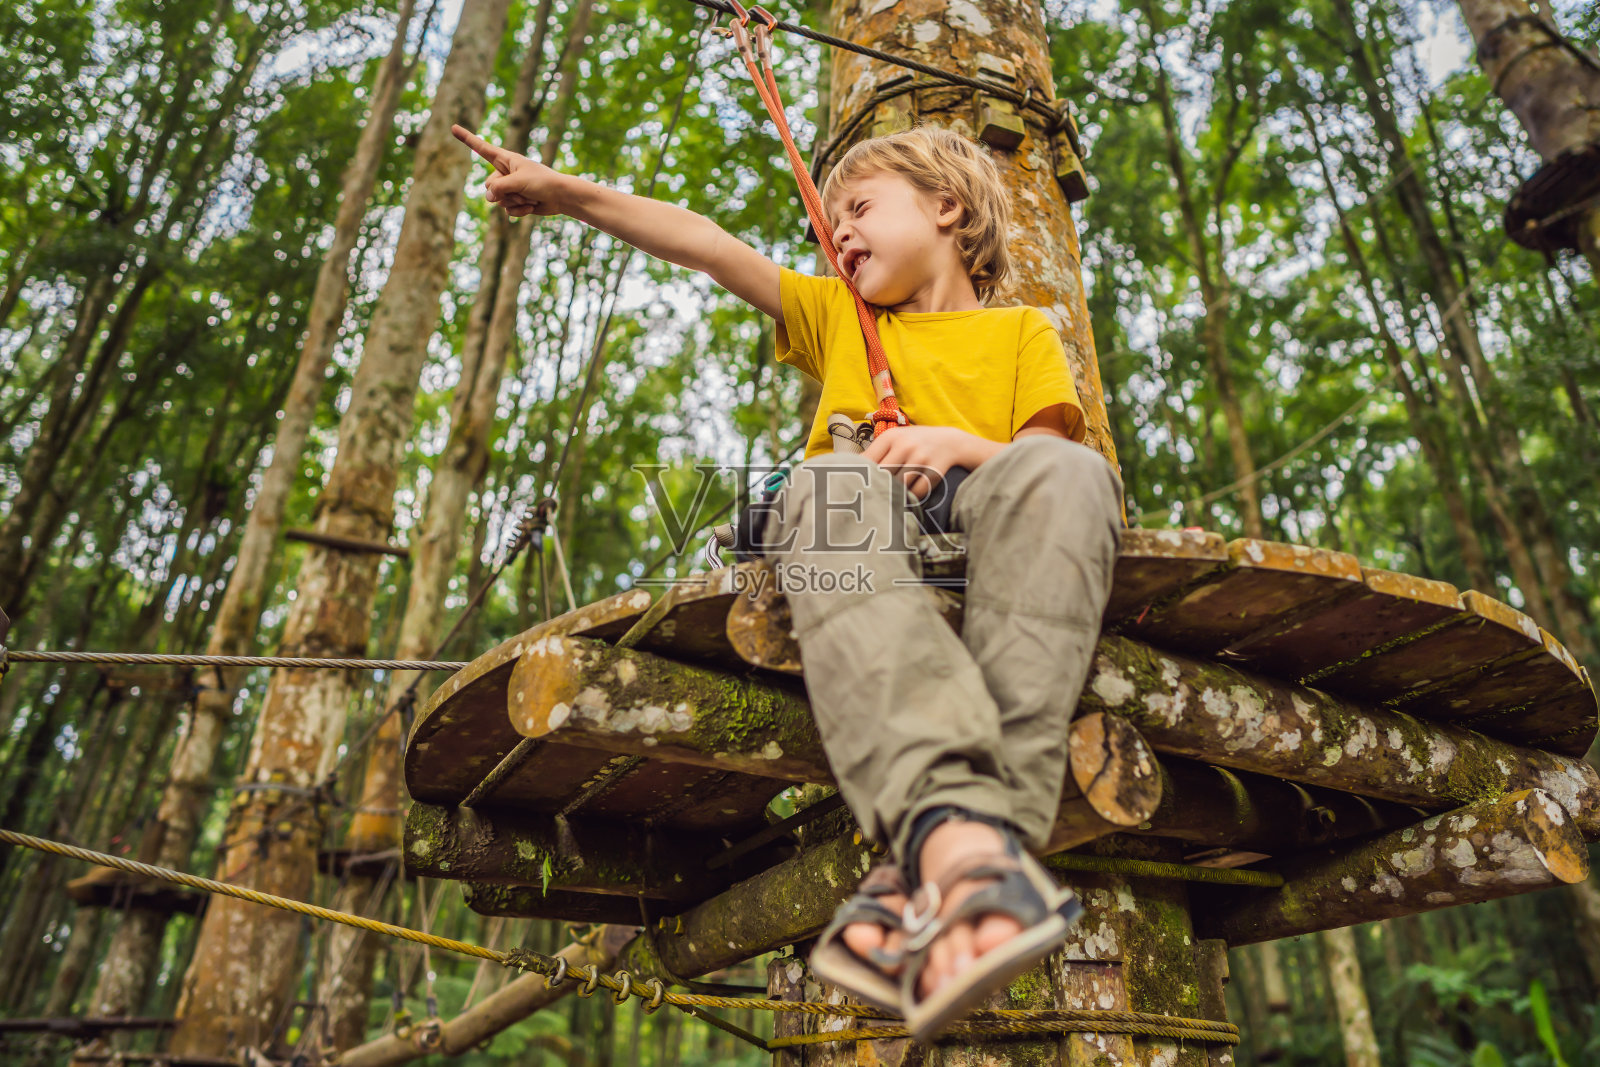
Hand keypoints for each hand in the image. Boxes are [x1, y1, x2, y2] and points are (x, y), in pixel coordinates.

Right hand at [452, 125, 568, 217]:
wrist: (562, 197)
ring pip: (497, 200)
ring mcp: (510, 188)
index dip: (467, 138)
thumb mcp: (518, 181)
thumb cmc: (542, 182)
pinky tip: (532, 206)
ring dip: (514, 202)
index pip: (482, 148)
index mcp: (506, 159)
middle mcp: (506, 173)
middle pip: (488, 186)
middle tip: (521, 190)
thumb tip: (489, 198)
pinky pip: (507, 210)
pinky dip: (519, 211)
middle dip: (503, 192)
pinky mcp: (516, 202)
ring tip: (530, 197)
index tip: (453, 127)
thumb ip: (499, 188)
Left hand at [862, 425, 996, 498]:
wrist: (951, 442)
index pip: (867, 461)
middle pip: (882, 475)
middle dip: (877, 487)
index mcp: (891, 437)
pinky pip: (916, 493)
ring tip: (889, 498)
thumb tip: (848, 470)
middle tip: (869, 500)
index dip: (860, 476)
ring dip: (894, 493)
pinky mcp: (934, 472)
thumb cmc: (915, 442)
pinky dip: (911, 498)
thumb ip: (876, 452)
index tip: (853, 487)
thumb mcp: (896, 439)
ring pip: (899, 486)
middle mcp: (905, 446)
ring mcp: (921, 459)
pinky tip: (908, 497)